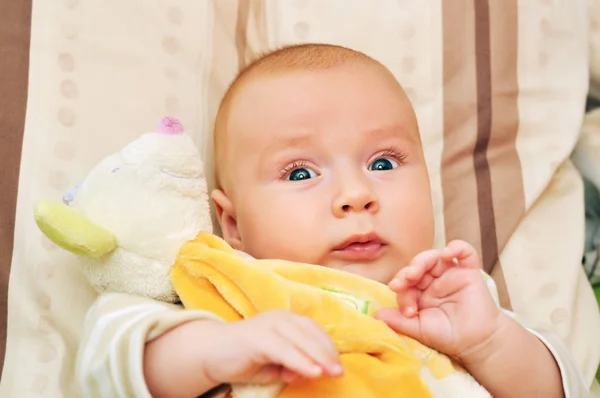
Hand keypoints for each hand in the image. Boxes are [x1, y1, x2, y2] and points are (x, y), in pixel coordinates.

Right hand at [201, 310, 343, 385]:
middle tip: (339, 372)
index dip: (328, 347)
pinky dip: (300, 361)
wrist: (211, 353)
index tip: (338, 365)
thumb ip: (292, 365)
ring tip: (331, 373)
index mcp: (286, 320)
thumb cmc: (245, 358)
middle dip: (327, 354)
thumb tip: (310, 372)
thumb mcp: (275, 364)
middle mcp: (279, 318)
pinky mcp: (257, 337)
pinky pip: (284, 350)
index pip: (314, 330)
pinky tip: (312, 372)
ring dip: (318, 357)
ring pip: (300, 339)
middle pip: (310, 333)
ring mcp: (268, 325)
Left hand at [375, 240, 501, 361]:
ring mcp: (451, 274)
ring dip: (422, 260)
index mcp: (420, 291)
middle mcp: (434, 280)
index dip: (402, 291)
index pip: (405, 282)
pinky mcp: (469, 271)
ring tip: (416, 271)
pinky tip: (448, 253)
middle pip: (417, 265)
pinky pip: (465, 251)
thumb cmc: (447, 336)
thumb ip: (399, 321)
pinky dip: (457, 247)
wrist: (477, 343)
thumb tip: (377, 314)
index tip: (408, 310)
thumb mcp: (419, 329)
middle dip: (407, 272)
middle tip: (403, 282)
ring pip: (434, 256)